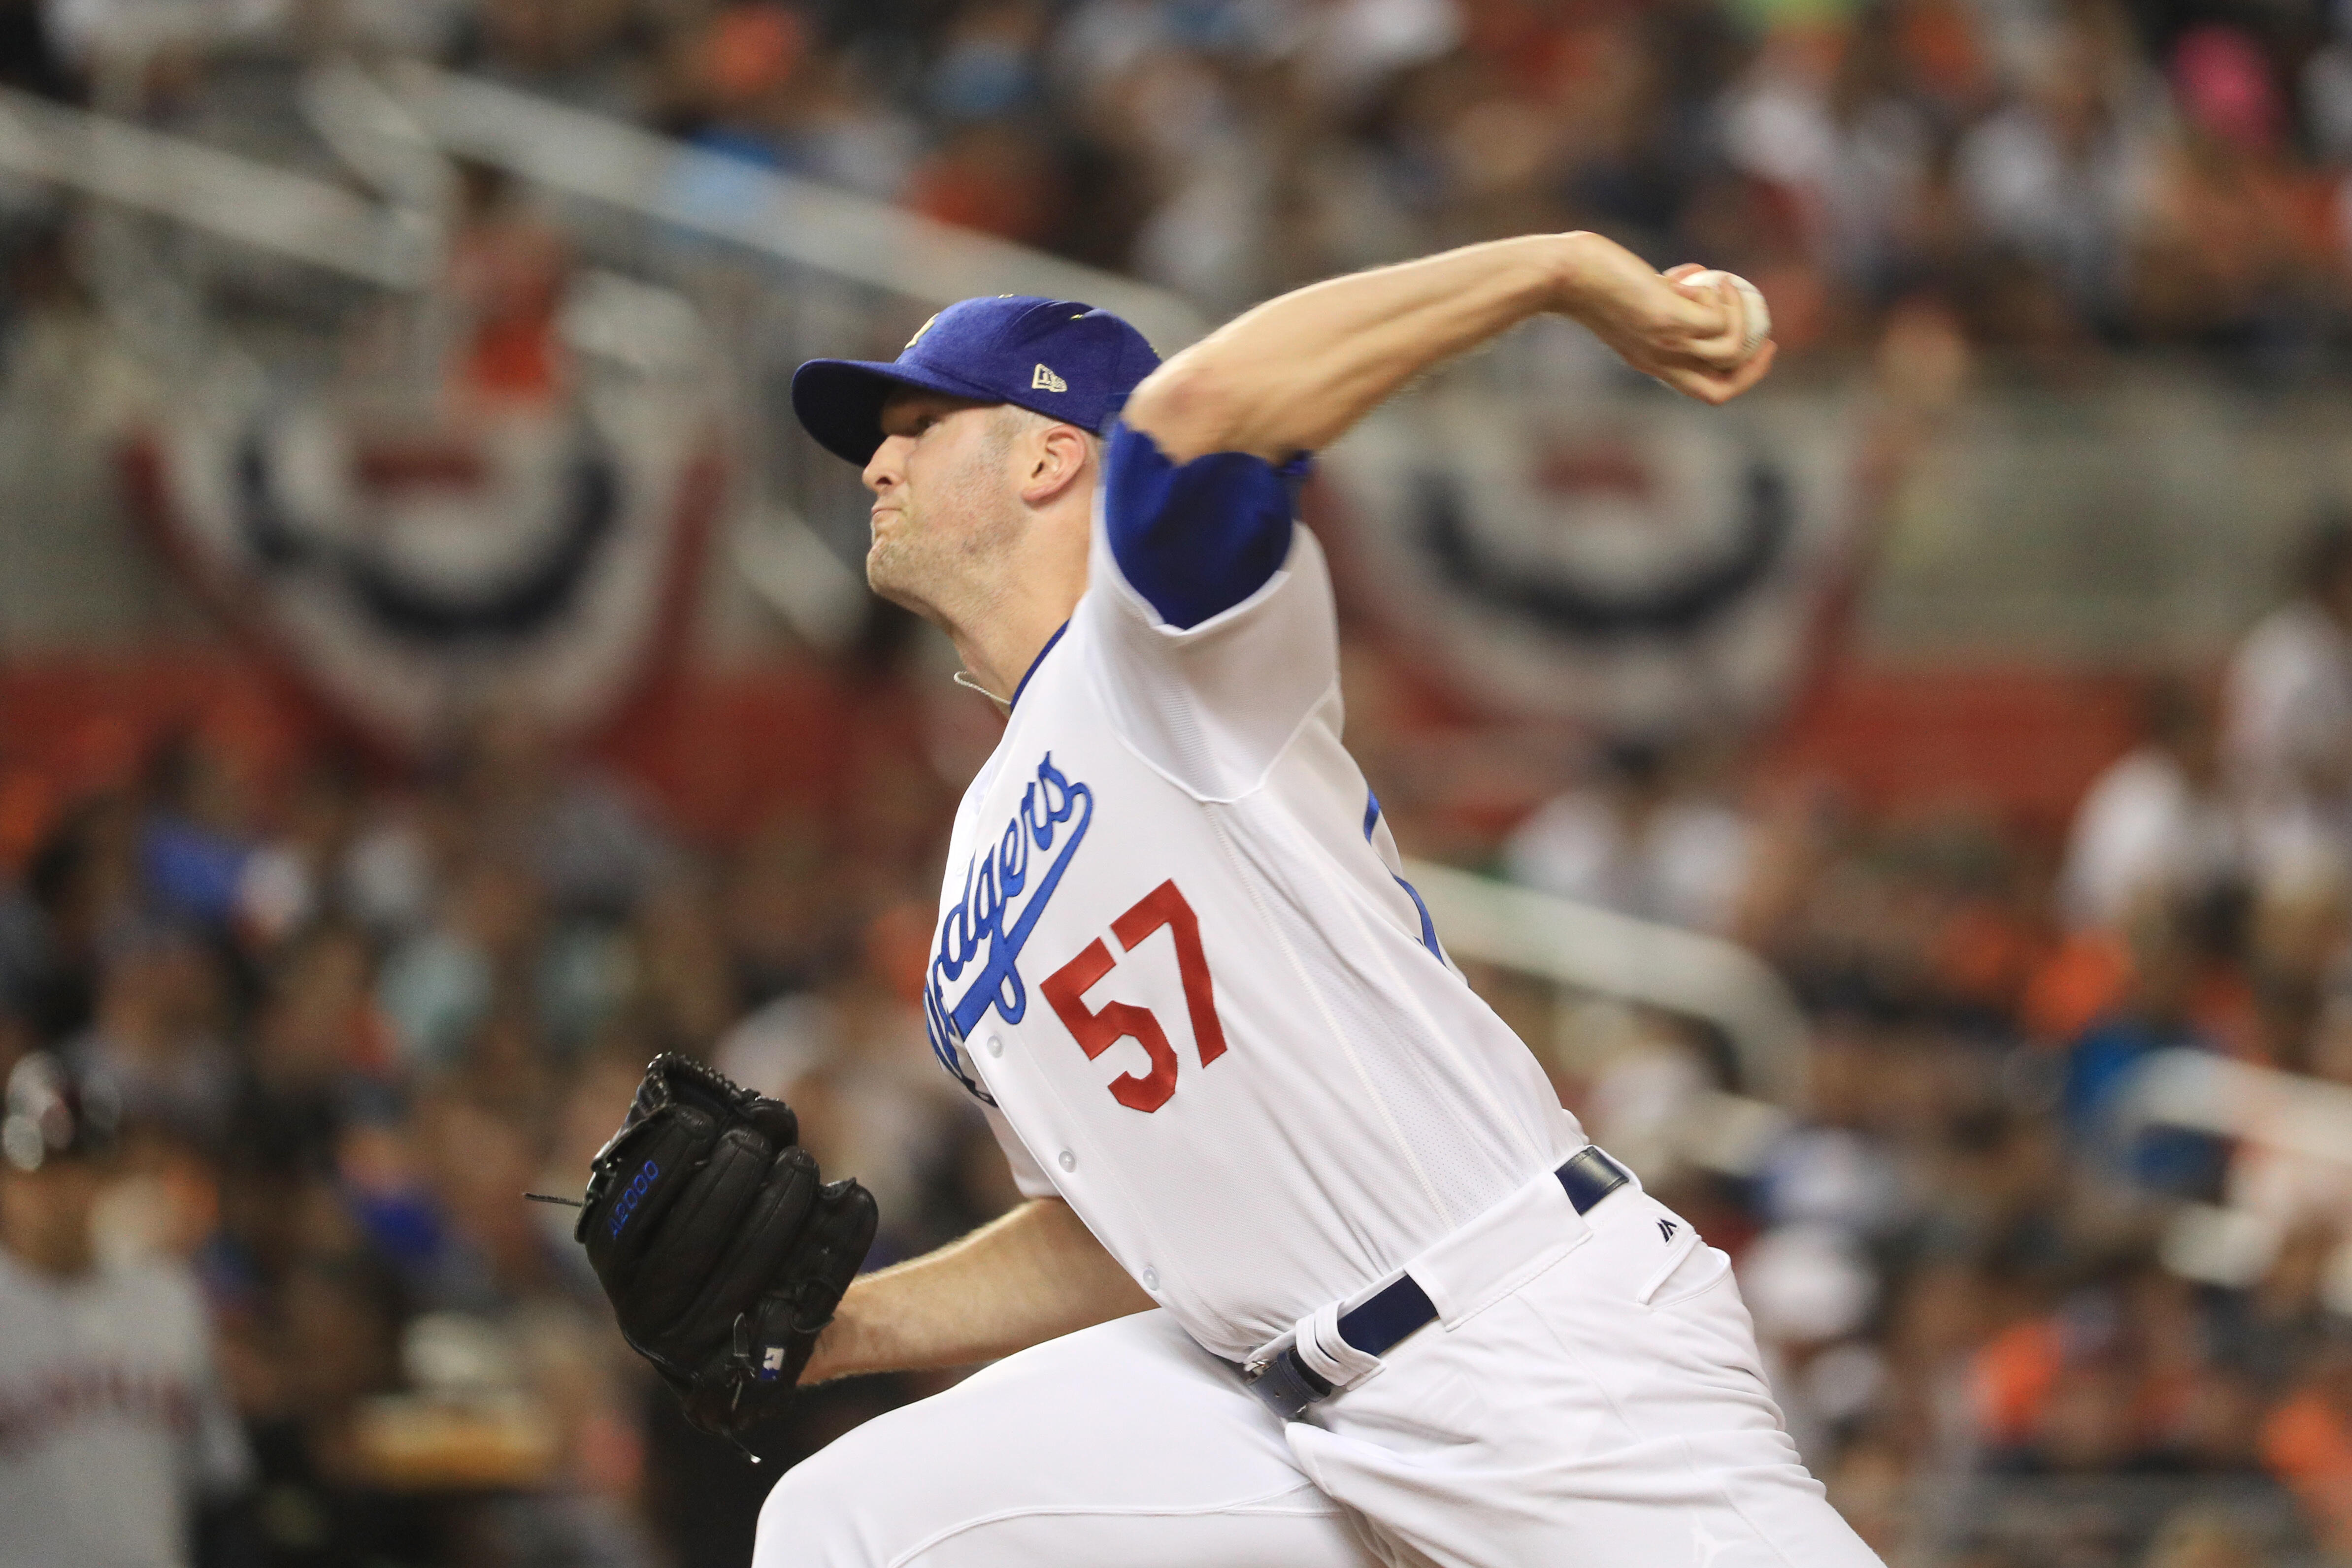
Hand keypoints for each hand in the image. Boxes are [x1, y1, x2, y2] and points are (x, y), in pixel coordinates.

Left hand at [1555, 235, 1776, 404]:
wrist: (1564, 276)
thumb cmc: (1591, 280)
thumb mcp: (1633, 296)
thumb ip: (1661, 297)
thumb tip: (1690, 281)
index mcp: (1652, 362)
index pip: (1705, 389)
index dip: (1737, 376)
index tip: (1755, 347)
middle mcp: (1661, 360)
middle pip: (1722, 389)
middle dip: (1754, 369)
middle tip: (1767, 338)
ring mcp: (1667, 343)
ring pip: (1729, 351)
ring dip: (1741, 317)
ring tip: (1727, 286)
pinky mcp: (1670, 320)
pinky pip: (1718, 318)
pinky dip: (1722, 296)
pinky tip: (1700, 273)